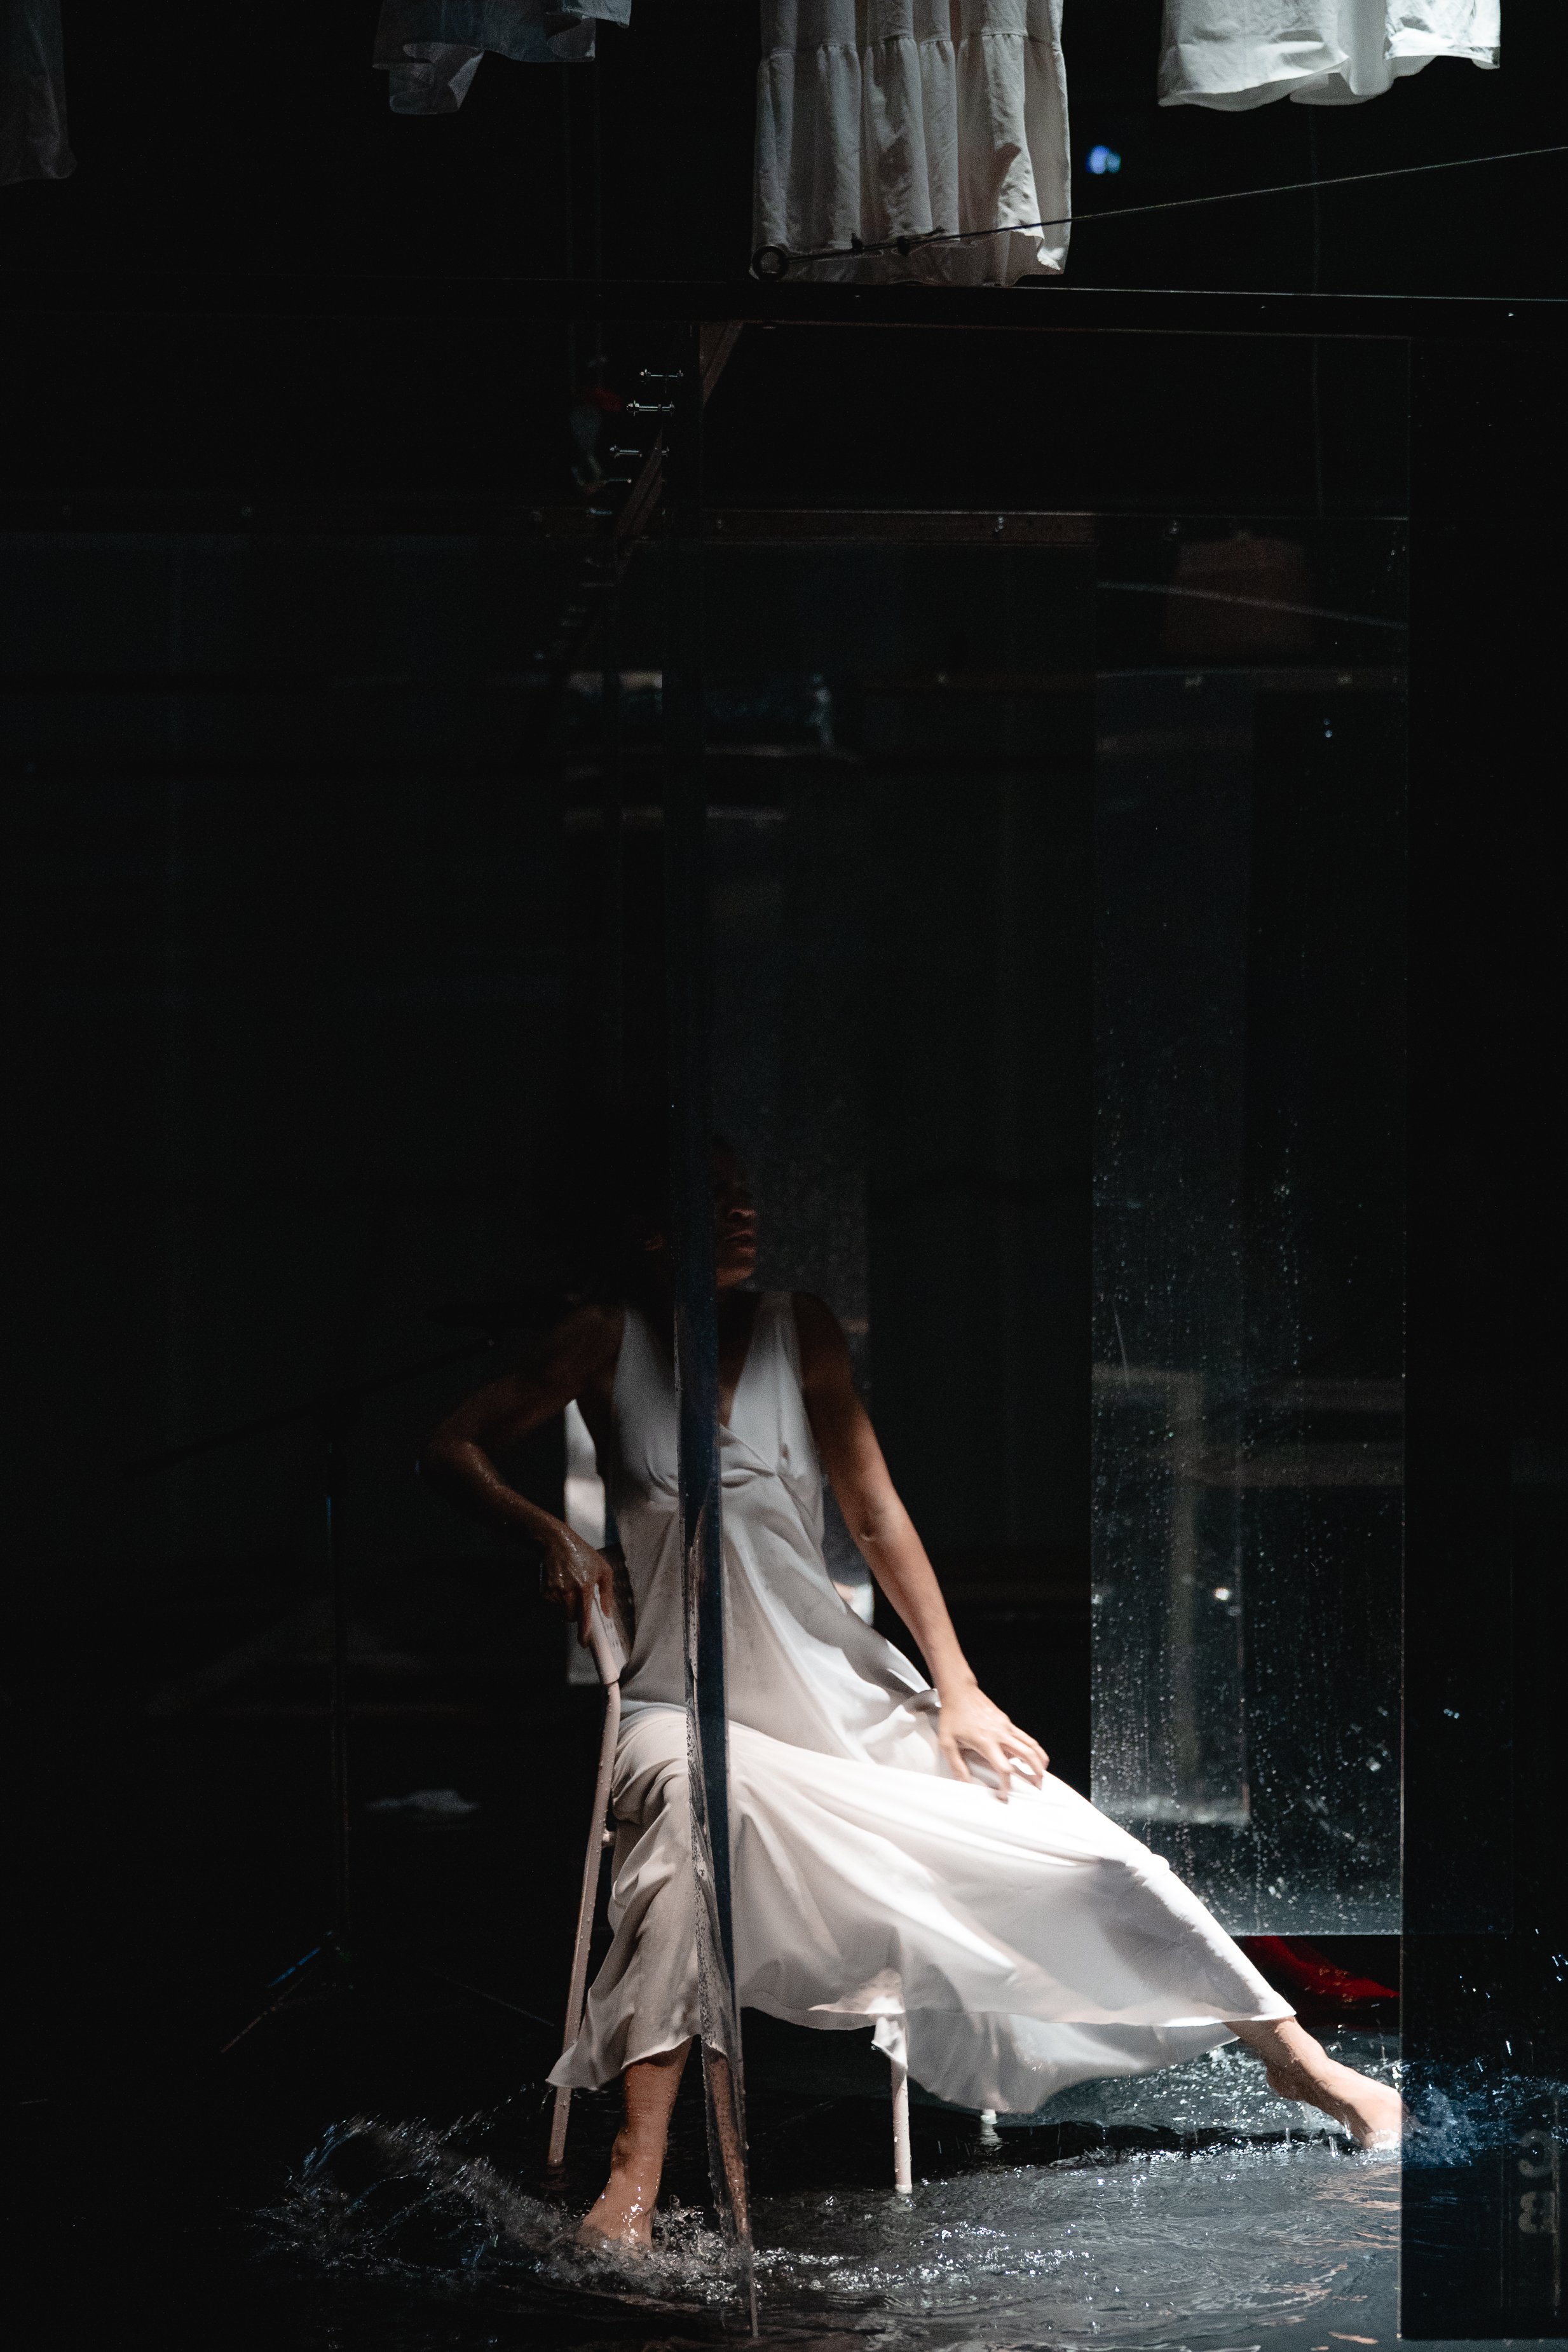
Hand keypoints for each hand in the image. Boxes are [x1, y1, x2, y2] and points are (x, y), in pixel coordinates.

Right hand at [541, 1528, 619, 1644]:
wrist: (556, 1542)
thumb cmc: (583, 1554)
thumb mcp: (603, 1570)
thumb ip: (607, 1593)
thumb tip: (608, 1613)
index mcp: (584, 1587)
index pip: (584, 1616)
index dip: (584, 1632)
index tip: (584, 1643)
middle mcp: (568, 1591)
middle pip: (573, 1618)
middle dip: (578, 1614)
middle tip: (580, 1600)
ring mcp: (554, 1592)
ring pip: (562, 1613)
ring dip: (567, 1608)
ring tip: (570, 1589)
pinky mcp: (544, 1592)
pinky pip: (553, 1607)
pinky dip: (558, 1602)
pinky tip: (561, 1587)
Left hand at [935, 1683, 1047, 1799]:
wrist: (959, 1691)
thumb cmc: (953, 1714)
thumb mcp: (947, 1742)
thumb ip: (956, 1764)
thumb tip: (964, 1781)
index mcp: (986, 1742)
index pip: (1004, 1768)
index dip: (1007, 1784)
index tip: (1004, 1793)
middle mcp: (1000, 1734)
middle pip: (1027, 1754)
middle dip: (1036, 1771)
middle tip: (1038, 1784)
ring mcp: (1006, 1726)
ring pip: (1031, 1743)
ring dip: (1040, 1758)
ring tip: (1043, 1771)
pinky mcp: (1007, 1721)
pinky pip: (1025, 1736)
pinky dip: (1032, 1747)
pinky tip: (1032, 1754)